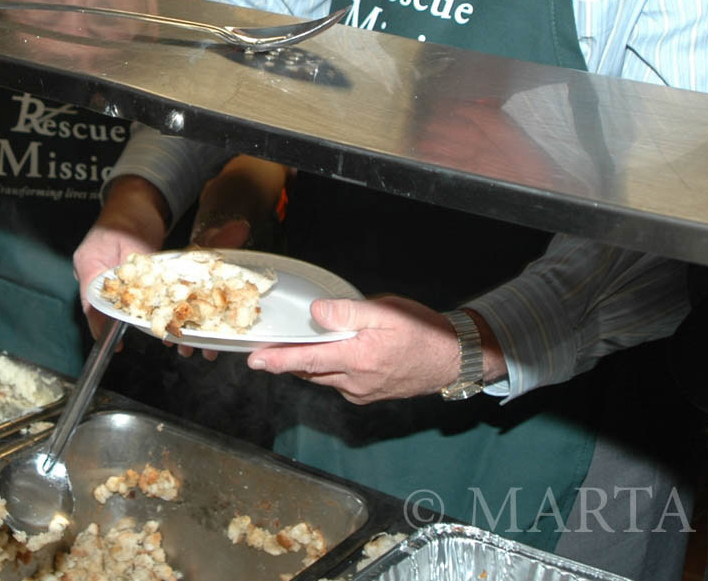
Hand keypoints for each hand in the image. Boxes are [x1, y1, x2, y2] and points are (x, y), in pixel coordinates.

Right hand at [73, 175, 170, 338]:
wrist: (135, 200)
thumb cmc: (133, 216)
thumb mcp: (138, 243)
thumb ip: (139, 270)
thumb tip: (148, 295)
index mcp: (89, 262)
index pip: (90, 300)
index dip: (99, 323)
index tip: (111, 340)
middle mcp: (89, 268)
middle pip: (97, 304)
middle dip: (112, 323)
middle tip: (127, 338)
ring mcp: (97, 270)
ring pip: (107, 299)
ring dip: (122, 314)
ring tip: (142, 326)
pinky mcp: (110, 271)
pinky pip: (116, 292)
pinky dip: (128, 302)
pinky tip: (144, 311)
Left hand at [246, 296, 462, 403]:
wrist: (453, 360)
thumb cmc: (423, 331)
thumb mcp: (387, 312)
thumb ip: (350, 312)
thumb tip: (317, 312)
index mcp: (358, 359)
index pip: (308, 360)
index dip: (278, 359)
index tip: (254, 360)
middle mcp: (355, 381)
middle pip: (310, 371)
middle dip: (286, 362)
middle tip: (264, 351)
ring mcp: (362, 392)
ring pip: (322, 378)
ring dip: (306, 366)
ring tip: (293, 349)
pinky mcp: (368, 395)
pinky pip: (338, 383)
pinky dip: (327, 370)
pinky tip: (329, 355)